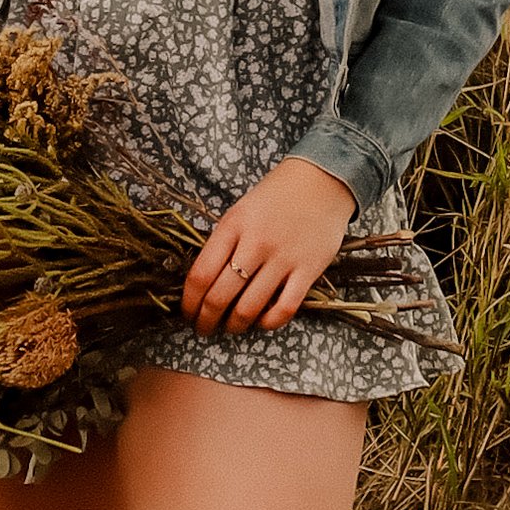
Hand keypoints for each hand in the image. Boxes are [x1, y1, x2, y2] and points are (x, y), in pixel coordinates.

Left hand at [182, 156, 357, 335]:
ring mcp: (283, 258)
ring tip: (231, 327)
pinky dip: (269, 323)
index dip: (189, 302)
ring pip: (249, 308)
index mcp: (232, 227)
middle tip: (204, 328)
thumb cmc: (275, 197)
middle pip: (220, 296)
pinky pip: (284, 308)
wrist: (322, 181)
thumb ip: (223, 243)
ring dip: (235, 325)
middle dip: (206, 320)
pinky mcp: (308, 270)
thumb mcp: (239, 212)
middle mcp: (255, 243)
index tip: (187, 313)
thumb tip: (204, 283)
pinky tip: (262, 322)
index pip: (200, 275)